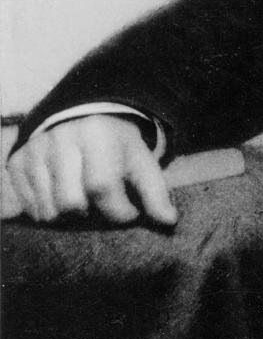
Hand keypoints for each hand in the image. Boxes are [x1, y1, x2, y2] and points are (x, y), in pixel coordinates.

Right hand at [3, 115, 176, 225]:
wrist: (83, 117)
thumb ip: (155, 191)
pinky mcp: (17, 162)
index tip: (131, 212)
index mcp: (96, 132)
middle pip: (71, 203)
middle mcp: (60, 137)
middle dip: (93, 215)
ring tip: (86, 203)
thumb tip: (168, 221)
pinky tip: (64, 199)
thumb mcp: (140, 162)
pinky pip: (29, 208)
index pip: (102, 187)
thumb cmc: (117, 145)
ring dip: (71, 218)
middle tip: (104, 207)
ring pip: (49, 211)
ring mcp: (35, 150)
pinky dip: (49, 212)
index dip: (120, 211)